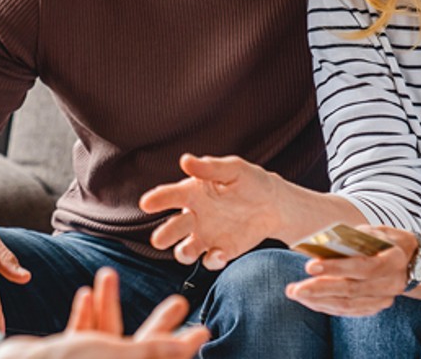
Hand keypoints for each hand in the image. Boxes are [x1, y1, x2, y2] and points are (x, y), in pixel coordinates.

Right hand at [0, 268, 209, 358]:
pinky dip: (85, 317)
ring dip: (112, 307)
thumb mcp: (118, 355)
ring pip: (108, 337)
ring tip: (114, 275)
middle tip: (178, 301)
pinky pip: (79, 339)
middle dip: (158, 324)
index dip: (181, 346)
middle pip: (140, 349)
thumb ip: (154, 349)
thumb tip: (197, 340)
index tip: (202, 329)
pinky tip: (86, 292)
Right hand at [140, 154, 282, 269]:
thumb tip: (185, 160)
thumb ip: (210, 168)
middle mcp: (194, 216)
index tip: (146, 203)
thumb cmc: (250, 181)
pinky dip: (212, 260)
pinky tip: (219, 255)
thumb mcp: (234, 169)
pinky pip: (210, 260)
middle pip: (173, 228)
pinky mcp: (221, 251)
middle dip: (164, 235)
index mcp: (193, 193)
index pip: (170, 196)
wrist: (274, 205)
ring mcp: (205, 236)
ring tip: (186, 251)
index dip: (158, 199)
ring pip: (185, 249)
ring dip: (182, 253)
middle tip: (158, 240)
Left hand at [285, 225, 413, 316]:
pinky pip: (348, 311)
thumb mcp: (376, 231)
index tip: (310, 265)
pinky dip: (327, 306)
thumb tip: (324, 242)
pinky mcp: (376, 307)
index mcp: (393, 260)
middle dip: (319, 290)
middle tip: (294, 288)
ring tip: (295, 293)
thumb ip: (354, 237)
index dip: (336, 268)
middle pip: (351, 290)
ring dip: (318, 301)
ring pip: (348, 305)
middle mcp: (391, 283)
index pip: (363, 267)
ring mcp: (384, 299)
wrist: (412, 261)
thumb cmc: (387, 240)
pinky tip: (310, 300)